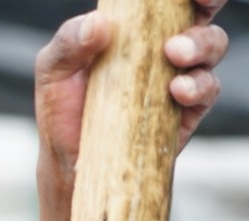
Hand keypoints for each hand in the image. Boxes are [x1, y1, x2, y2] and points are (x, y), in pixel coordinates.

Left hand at [35, 2, 229, 185]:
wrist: (68, 161)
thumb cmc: (62, 108)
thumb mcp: (53, 71)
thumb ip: (68, 42)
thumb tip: (97, 23)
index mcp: (133, 27)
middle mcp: (161, 45)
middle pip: (202, 12)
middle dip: (209, 0)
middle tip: (198, 3)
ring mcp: (178, 75)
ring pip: (211, 46)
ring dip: (200, 44)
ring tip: (175, 55)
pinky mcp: (186, 108)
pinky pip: (206, 89)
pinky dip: (197, 85)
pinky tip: (176, 90)